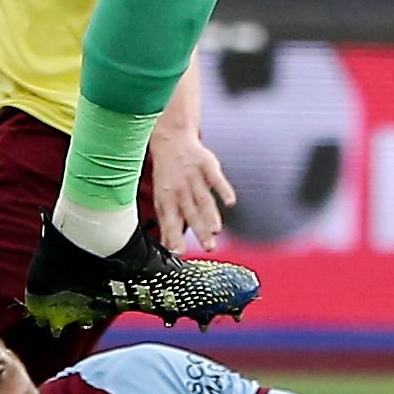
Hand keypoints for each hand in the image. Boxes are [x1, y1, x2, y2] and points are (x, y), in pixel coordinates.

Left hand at [145, 122, 234, 255]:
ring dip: (210, 215)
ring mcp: (193, 177)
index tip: (179, 253)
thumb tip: (169, 248)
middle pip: (191, 213)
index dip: (174, 237)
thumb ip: (167, 223)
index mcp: (167, 199)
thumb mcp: (162, 198)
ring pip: (203, 199)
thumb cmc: (167, 175)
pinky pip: (216, 179)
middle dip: (200, 231)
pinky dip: (223, 189)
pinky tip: (230, 202)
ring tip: (217, 231)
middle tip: (209, 248)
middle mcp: (180, 189)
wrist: (171, 140)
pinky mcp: (206, 165)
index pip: (170, 221)